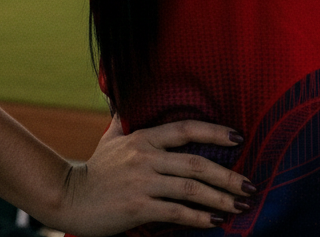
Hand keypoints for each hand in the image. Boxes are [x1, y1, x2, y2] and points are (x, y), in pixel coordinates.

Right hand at [58, 117, 255, 235]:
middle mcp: (146, 157)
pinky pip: (175, 212)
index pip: (186, 129)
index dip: (215, 131)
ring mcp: (143, 183)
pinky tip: (215, 221)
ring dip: (220, 198)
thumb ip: (122, 118)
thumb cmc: (94, 169)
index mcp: (144, 138)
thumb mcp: (110, 139)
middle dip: (228, 175)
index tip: (239, 137)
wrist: (69, 198)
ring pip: (191, 189)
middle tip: (250, 185)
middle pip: (196, 163)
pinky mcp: (138, 207)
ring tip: (240, 205)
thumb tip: (122, 98)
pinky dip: (199, 217)